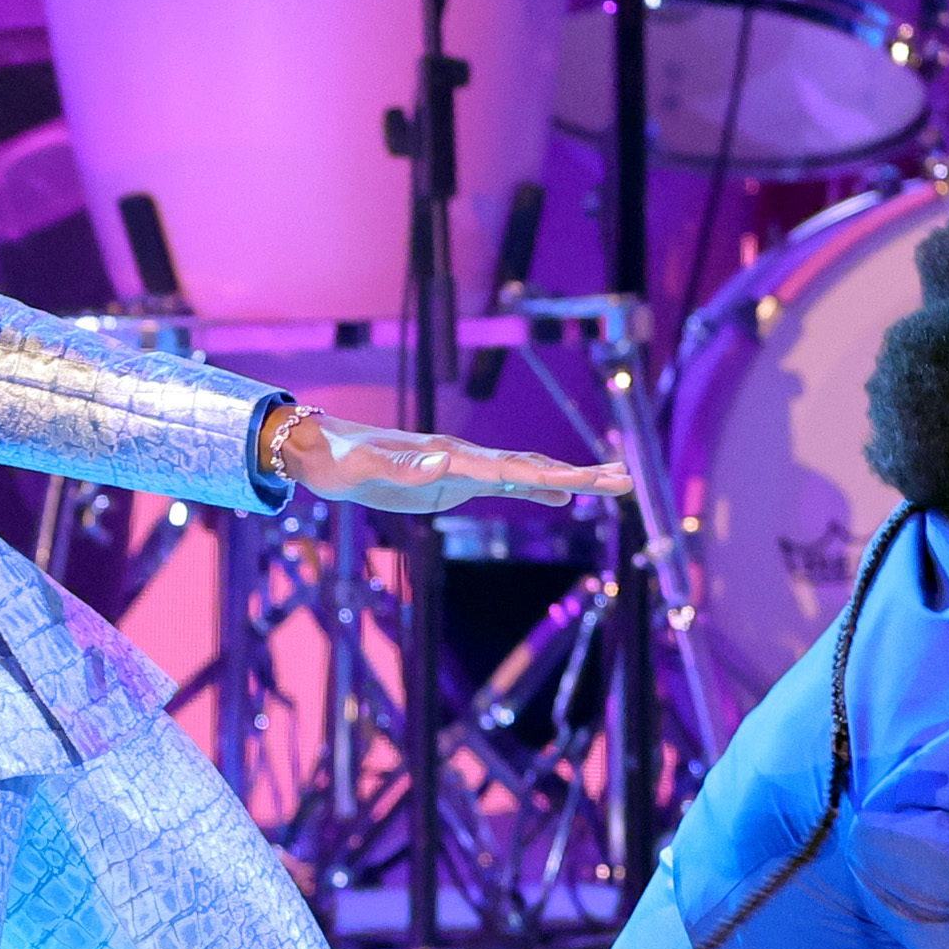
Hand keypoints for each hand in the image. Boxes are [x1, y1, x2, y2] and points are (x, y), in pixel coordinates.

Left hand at [277, 410, 631, 511]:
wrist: (322, 450)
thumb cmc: (341, 461)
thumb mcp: (366, 467)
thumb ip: (402, 464)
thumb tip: (442, 458)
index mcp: (452, 456)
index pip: (513, 467)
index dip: (554, 476)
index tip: (591, 481)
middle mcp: (465, 457)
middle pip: (534, 465)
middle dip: (581, 475)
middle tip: (626, 481)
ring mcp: (462, 468)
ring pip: (527, 472)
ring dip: (569, 479)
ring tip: (613, 483)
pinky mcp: (453, 481)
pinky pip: (506, 484)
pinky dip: (539, 487)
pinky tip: (561, 497)